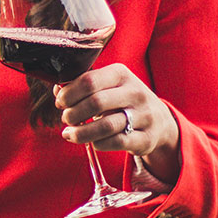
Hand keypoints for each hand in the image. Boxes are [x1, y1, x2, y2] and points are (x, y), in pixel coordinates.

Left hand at [54, 63, 181, 182]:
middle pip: (95, 102)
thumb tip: (58, 90)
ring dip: (81, 133)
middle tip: (66, 119)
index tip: (60, 102)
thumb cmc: (122, 99)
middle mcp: (135, 92)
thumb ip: (83, 86)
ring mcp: (144, 116)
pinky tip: (91, 142)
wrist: (159, 119)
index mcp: (121, 74)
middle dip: (73, 113)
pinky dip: (98, 143)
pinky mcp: (147, 138)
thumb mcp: (107, 85)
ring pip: (106, 126)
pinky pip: (116, 142)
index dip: (68, 94)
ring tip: (70, 134)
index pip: (88, 81)